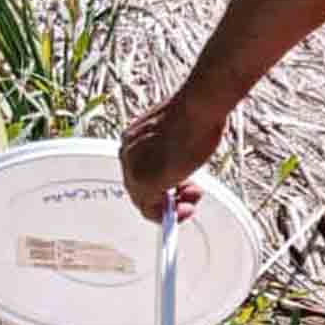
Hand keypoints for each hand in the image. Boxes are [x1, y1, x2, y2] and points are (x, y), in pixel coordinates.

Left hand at [119, 90, 223, 222]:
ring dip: (171, 209)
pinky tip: (184, 210)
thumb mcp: (177, 135)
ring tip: (190, 204)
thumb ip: (169, 152)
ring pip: (145, 201)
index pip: (139, 171)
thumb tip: (177, 169)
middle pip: (140, 189)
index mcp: (131, 140)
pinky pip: (149, 209)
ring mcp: (135, 169)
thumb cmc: (193, 114)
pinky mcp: (146, 182)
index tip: (177, 191)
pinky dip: (167, 215)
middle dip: (168, 199)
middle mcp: (128, 155)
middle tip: (188, 201)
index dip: (160, 185)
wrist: (197, 108)